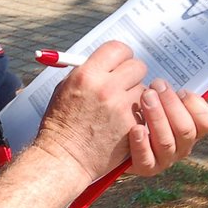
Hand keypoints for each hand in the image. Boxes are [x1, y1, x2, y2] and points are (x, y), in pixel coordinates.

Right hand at [32, 41, 207, 180]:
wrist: (64, 158)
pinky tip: (122, 125)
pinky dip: (137, 117)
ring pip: (144, 91)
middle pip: (137, 66)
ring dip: (136, 98)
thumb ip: (89, 71)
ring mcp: (121, 108)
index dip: (121, 56)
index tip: (120, 63)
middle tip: (125, 85)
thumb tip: (109, 60)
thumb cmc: (62, 123)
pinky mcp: (132, 126)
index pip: (118, 49)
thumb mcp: (66, 88)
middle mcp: (106, 87)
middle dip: (133, 75)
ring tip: (119, 110)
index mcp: (87, 74)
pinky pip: (145, 112)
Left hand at [127, 77, 207, 175]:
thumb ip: (191, 88)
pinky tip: (135, 128)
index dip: (195, 105)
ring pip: (166, 142)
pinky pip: (146, 160)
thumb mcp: (168, 97)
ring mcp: (165, 159)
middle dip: (171, 105)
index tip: (180, 89)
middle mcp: (183, 146)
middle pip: (185, 130)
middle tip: (156, 85)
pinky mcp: (145, 167)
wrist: (120, 131)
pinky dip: (142, 144)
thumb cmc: (149, 108)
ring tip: (145, 96)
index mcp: (194, 128)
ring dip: (156, 117)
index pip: (207, 121)